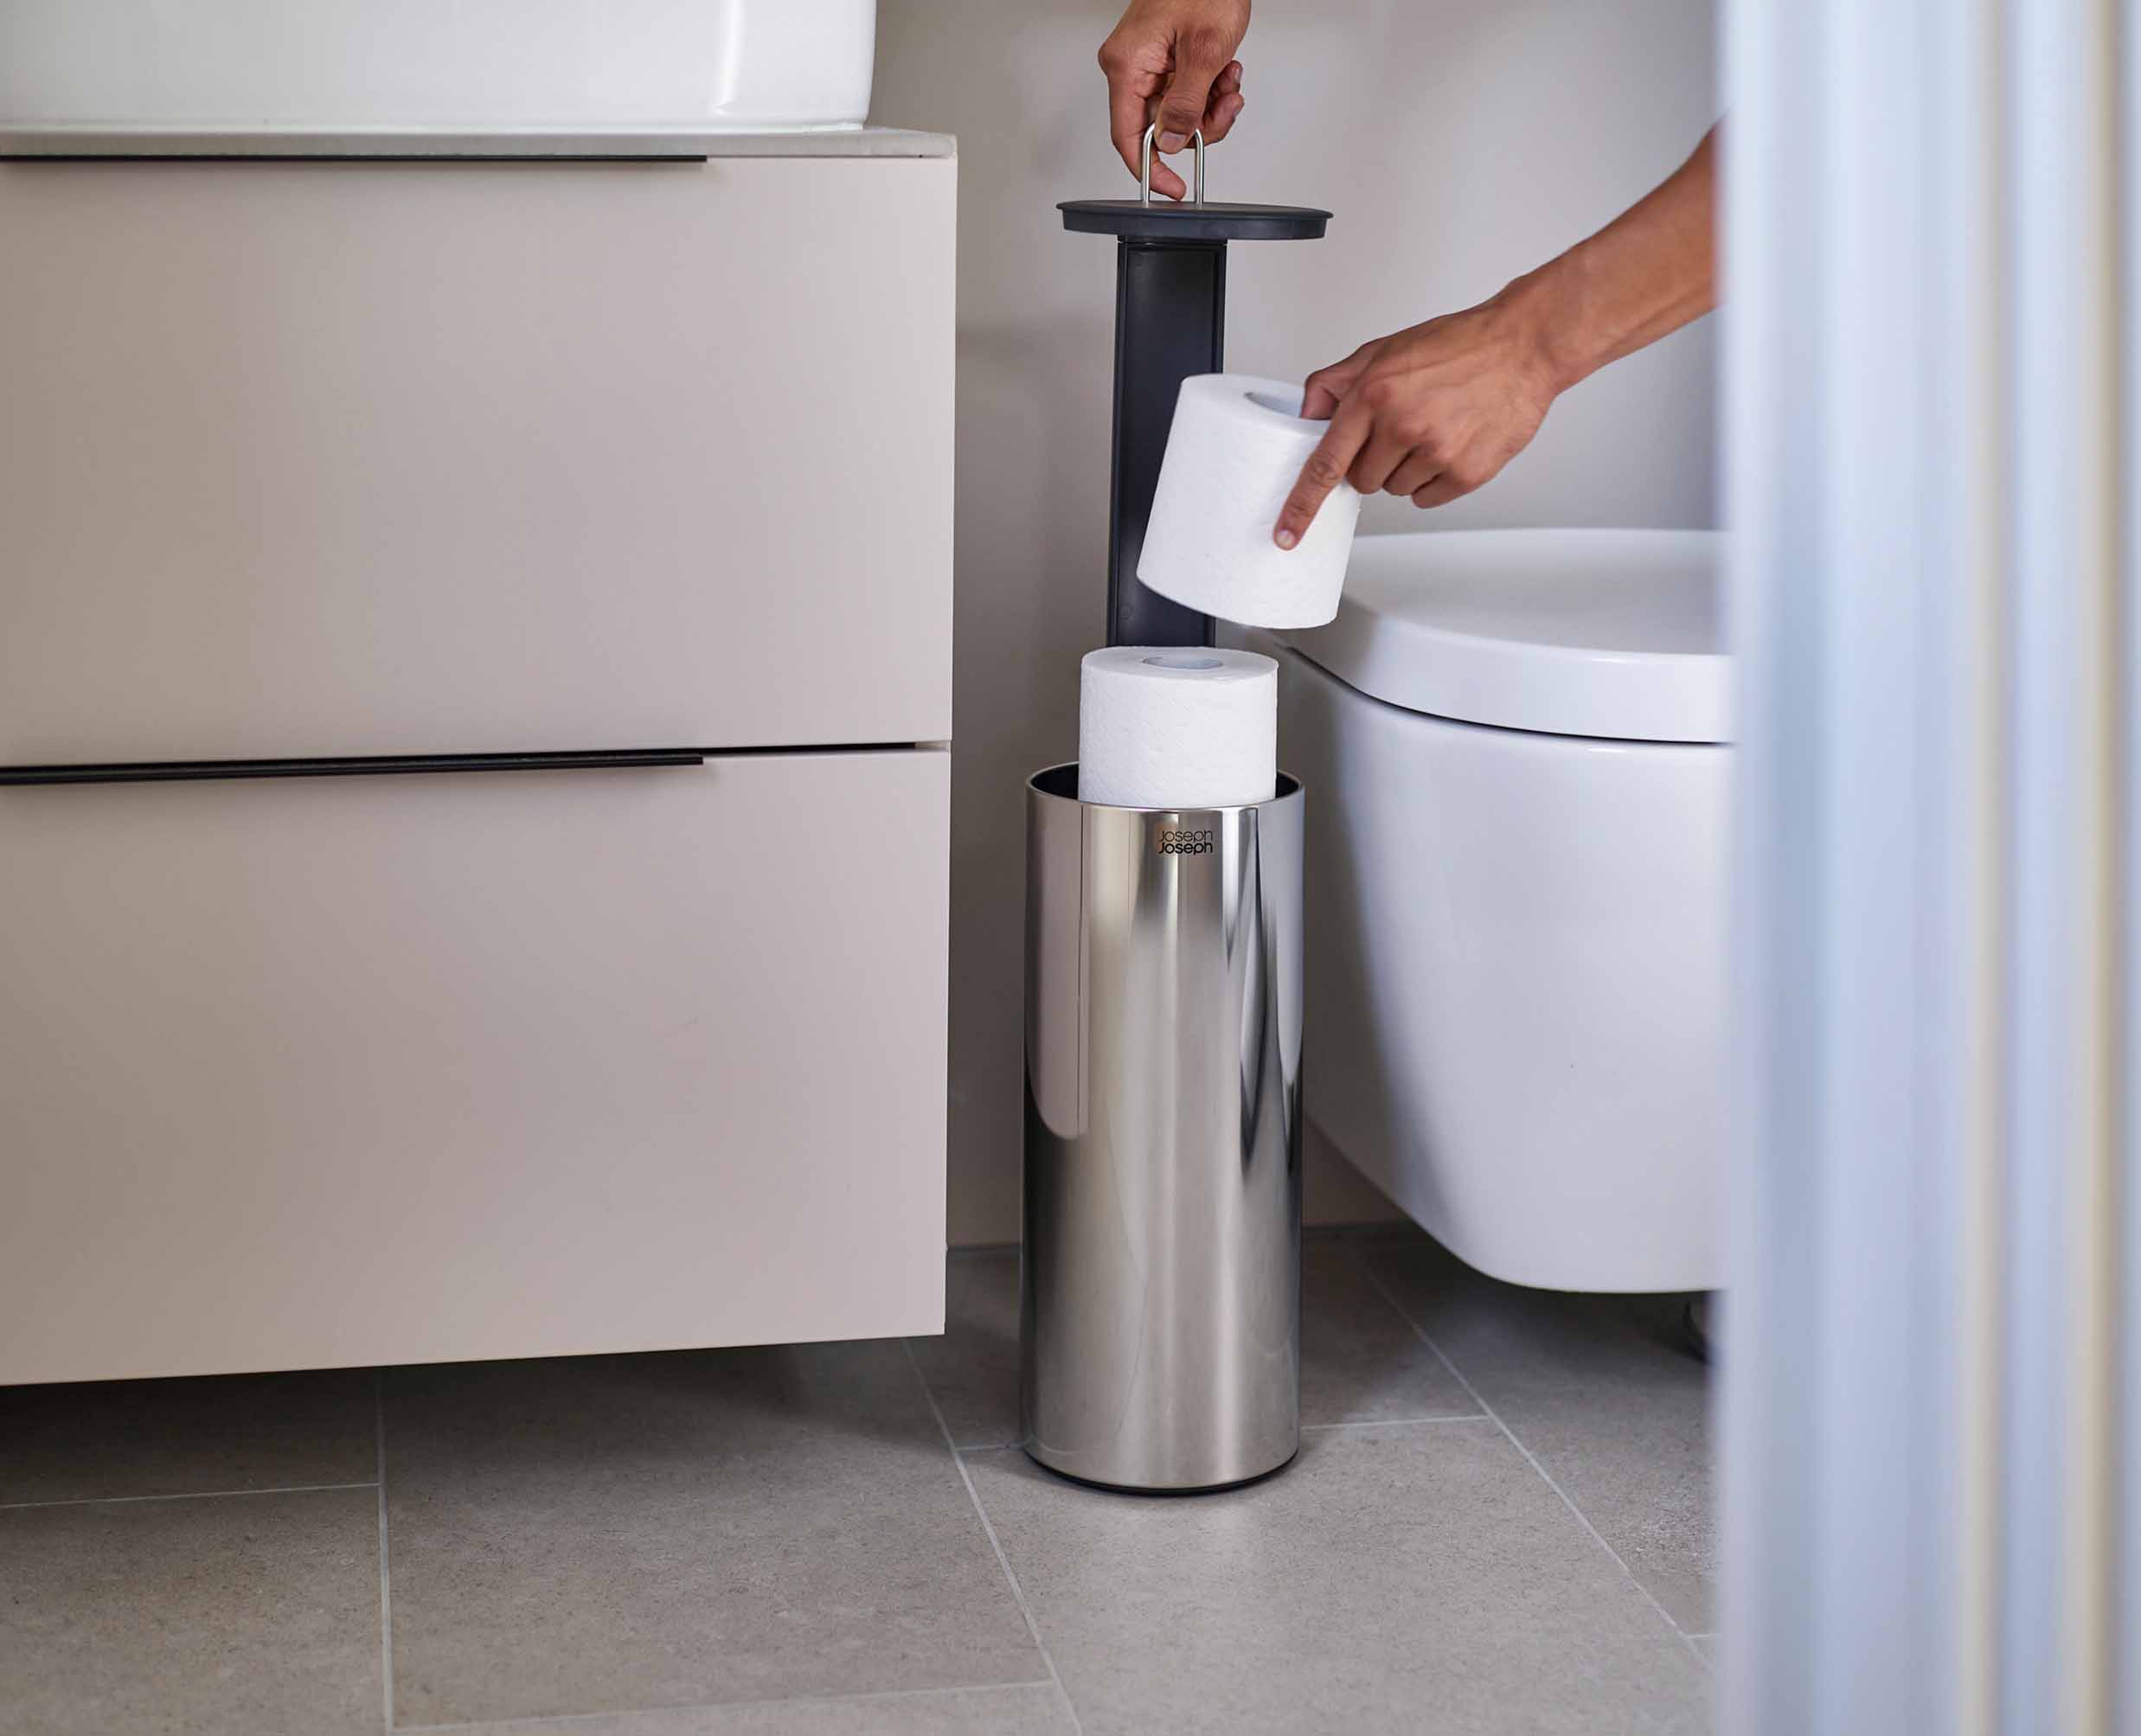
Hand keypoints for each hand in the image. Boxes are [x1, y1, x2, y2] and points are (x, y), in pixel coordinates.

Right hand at [1099, 1, 1249, 200]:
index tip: (1173, 189)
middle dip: (1198, 127)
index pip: (1127, 136)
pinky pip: (1182, 93)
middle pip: (1157, 128)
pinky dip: (1208, 90)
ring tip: (1229, 79)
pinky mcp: (1162, 58)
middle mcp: (1130, 66)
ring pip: (1175, 113)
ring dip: (1208, 106)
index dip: (1151, 170)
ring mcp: (1146, 63)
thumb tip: (1169, 144)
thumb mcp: (1205, 52)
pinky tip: (1224, 71)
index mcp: (1127, 65)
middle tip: (1225, 108)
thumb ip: (1186, 105)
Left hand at [1274, 294, 1561, 546]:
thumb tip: (1307, 415)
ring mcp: (1436, 452)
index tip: (1286, 533)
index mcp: (1374, 394)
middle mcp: (1402, 425)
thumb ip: (1338, 383)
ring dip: (1406, 468)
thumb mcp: (1385, 349)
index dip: (1302, 505)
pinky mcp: (1466, 472)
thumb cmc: (1457, 346)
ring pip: (1394, 490)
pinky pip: (1426, 498)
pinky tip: (1451, 443)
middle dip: (1373, 461)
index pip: (1325, 463)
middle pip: (1361, 481)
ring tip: (1434, 428)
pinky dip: (1433, 480)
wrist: (1522, 346)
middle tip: (1401, 428)